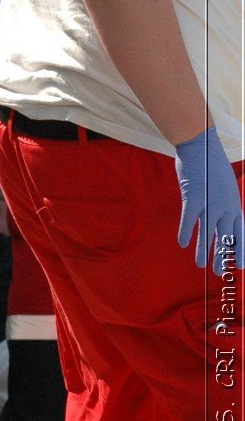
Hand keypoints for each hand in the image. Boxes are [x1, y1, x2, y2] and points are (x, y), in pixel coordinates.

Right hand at [175, 127, 244, 276]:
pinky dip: (185, 232)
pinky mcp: (193, 198)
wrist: (200, 147)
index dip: (241, 249)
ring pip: (207, 232)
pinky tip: (182, 244)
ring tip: (202, 265)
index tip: (241, 265)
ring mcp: (209, 202)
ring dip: (204, 250)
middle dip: (223, 256)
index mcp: (233, 204)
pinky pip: (188, 220)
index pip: (240, 232)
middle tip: (220, 273)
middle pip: (225, 236)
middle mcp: (225, 206)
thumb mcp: (223, 186)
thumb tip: (220, 217)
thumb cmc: (210, 166)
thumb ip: (223, 203)